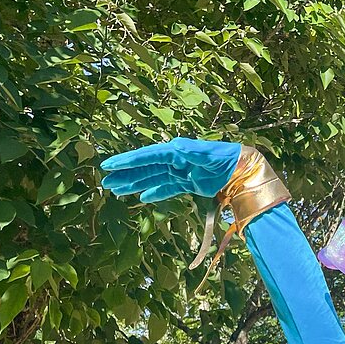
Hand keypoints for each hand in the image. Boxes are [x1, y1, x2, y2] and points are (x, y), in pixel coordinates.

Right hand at [101, 137, 242, 202]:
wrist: (238, 169)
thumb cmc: (222, 158)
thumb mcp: (205, 154)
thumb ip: (188, 151)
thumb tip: (174, 146)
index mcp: (174, 151)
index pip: (146, 156)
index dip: (126, 161)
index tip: (108, 165)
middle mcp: (173, 160)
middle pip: (144, 168)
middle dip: (125, 175)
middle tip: (106, 182)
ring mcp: (179, 172)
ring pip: (152, 179)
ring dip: (135, 184)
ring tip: (117, 190)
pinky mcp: (187, 183)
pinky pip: (167, 189)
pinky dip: (155, 193)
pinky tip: (142, 197)